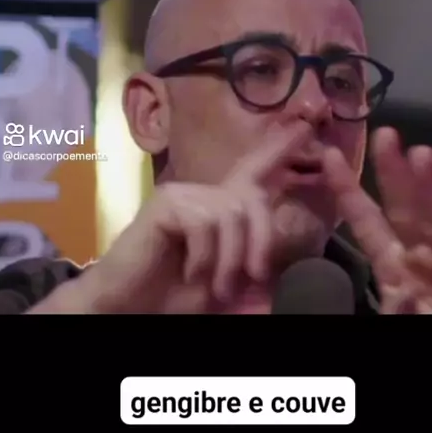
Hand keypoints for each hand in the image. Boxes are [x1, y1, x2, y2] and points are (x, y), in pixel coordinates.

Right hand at [58, 120, 310, 313]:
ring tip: (214, 286)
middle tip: (253, 278)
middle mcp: (202, 194)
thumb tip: (278, 281)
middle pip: (251, 198)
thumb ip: (249, 277)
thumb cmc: (171, 296)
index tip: (305, 127)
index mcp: (217, 208)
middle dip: (260, 240)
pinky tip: (190, 271)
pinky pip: (205, 221)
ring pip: (231, 214)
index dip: (278, 150)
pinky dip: (205, 255)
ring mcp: (182, 194)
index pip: (253, 172)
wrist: (126, 305)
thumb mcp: (223, 289)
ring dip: (229, 258)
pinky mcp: (165, 203)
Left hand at [323, 127, 431, 313]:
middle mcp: (426, 263)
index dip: (349, 190)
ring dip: (431, 195)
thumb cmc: (416, 322)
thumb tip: (403, 296)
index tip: (328, 157)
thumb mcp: (393, 318)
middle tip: (385, 136)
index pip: (368, 222)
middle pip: (409, 214)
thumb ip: (393, 309)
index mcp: (395, 269)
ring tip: (421, 157)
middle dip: (397, 176)